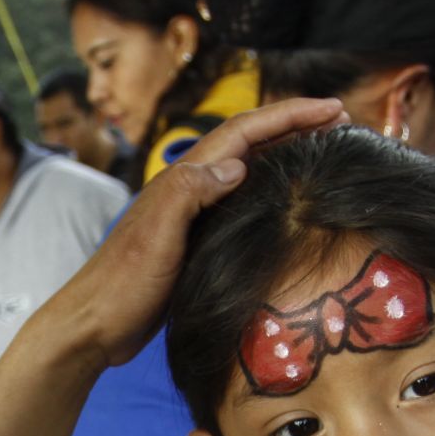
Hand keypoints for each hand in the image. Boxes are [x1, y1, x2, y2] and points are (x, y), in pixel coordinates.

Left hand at [47, 98, 348, 368]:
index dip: (289, 115)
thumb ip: (189, 194)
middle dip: (293, 125)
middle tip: (340, 119)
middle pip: (249, 143)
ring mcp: (192, 215)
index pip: (243, 133)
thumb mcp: (156, 236)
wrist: (95, 326)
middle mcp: (189, 190)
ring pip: (247, 170)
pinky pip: (241, 202)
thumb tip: (237, 164)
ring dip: (284, 153)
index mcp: (182, 180)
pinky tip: (286, 201)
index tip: (333, 109)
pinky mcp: (195, 241)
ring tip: (323, 148)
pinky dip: (268, 190)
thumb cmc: (122, 284)